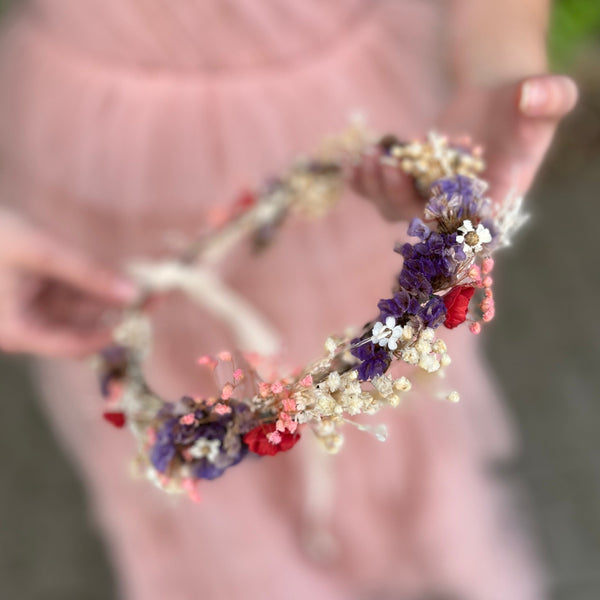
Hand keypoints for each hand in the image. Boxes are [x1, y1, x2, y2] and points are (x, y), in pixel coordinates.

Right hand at [0, 208, 138, 356]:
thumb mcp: (40, 250)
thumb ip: (87, 273)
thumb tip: (133, 293)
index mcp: (18, 331)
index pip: (76, 345)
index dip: (113, 334)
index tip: (145, 316)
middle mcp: (25, 328)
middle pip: (81, 329)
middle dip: (119, 313)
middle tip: (157, 295)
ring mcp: (29, 311)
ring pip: (79, 312)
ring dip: (111, 299)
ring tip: (149, 284)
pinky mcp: (32, 294)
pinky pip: (69, 296)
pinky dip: (94, 287)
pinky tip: (121, 276)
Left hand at [347, 74, 577, 220]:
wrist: (497, 102)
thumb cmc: (524, 107)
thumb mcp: (544, 98)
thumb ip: (549, 99)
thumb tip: (534, 94)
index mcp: (492, 202)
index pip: (470, 224)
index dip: (447, 223)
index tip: (430, 207)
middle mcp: (456, 209)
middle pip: (421, 220)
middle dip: (400, 198)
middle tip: (388, 167)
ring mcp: (427, 200)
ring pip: (394, 209)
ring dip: (377, 188)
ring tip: (369, 156)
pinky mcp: (406, 184)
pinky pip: (377, 191)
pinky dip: (362, 183)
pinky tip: (352, 166)